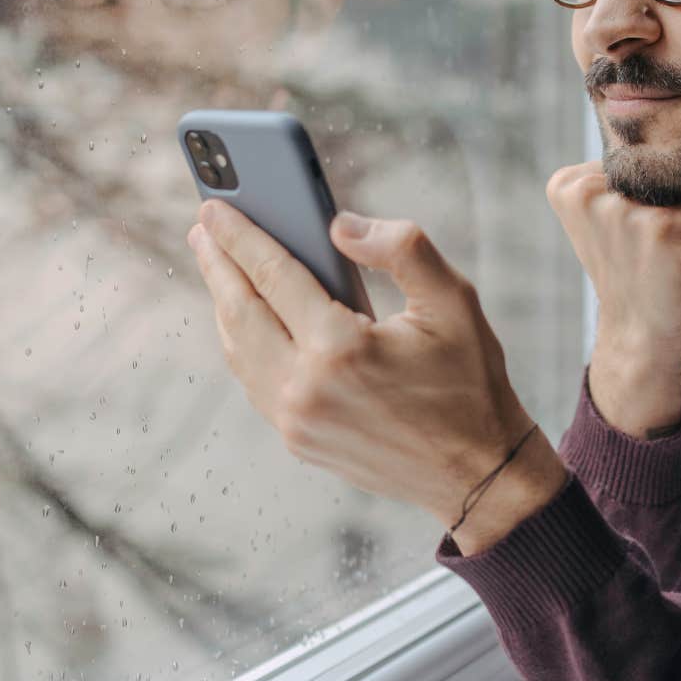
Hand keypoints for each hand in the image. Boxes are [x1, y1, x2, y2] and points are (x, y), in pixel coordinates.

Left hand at [188, 200, 565, 551]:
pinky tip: (246, 318)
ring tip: (219, 266)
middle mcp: (306, 389)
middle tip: (203, 228)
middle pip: (241, 312)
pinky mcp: (299, 440)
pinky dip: (243, 342)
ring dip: (225, 303)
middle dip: (218, 264)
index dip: (240, 236)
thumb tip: (338, 226)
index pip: (273, 276)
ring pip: (239, 350)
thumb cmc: (469, 383)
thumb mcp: (453, 301)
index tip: (214, 207)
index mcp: (340, 350)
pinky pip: (255, 380)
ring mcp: (297, 421)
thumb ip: (401, 248)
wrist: (477, 473)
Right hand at [545, 161, 680, 435]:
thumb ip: (622, 175)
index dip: (664, 189)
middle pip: (670, 162)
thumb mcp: (611, 221)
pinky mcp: (664, 225)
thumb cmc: (636, 275)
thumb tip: (670, 124)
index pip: (641, 154)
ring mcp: (626, 206)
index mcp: (569, 185)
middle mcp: (590, 190)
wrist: (640, 338)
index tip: (666, 228)